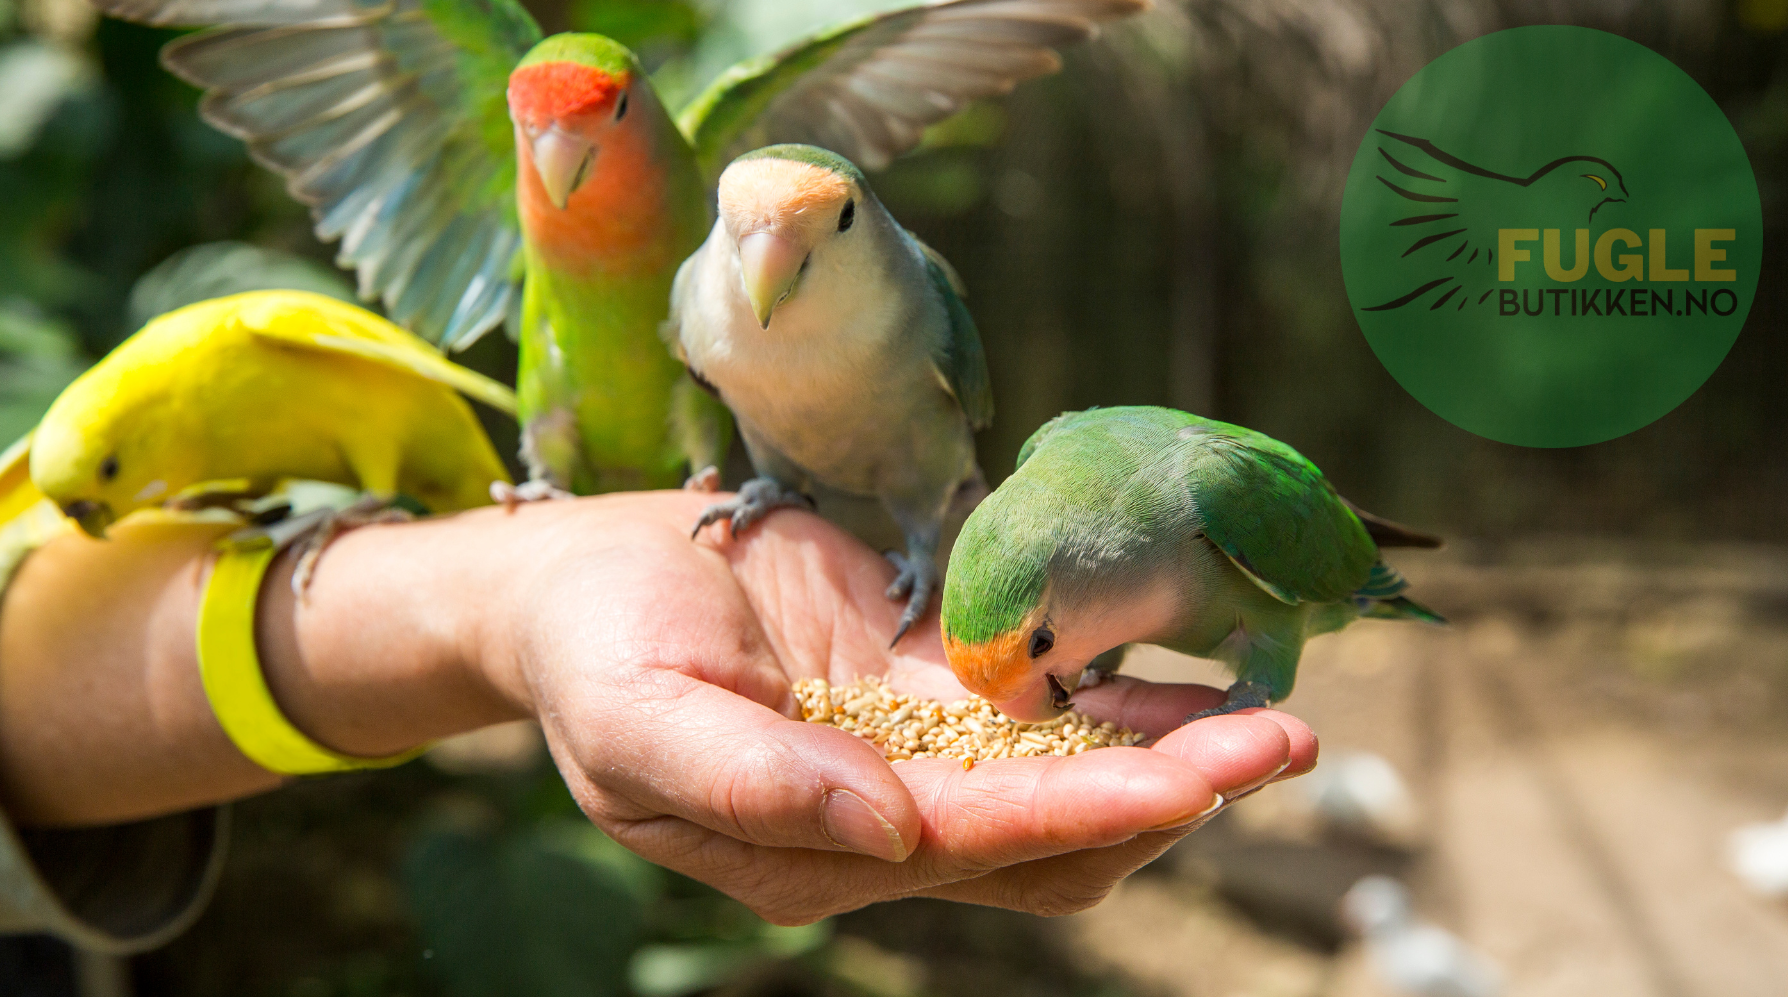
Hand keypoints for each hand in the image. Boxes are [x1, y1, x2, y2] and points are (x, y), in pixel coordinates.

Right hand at [472, 492, 1317, 923]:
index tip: (1189, 783)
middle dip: (1169, 790)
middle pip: (1053, 829)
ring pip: (1069, 776)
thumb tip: (891, 827)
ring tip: (1281, 721)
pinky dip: (1125, 696)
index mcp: (814, 849)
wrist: (576, 582)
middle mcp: (886, 816)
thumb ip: (753, 782)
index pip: (973, 842)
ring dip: (1173, 750)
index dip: (1081, 812)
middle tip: (1284, 742)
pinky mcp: (930, 681)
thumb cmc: (590, 649)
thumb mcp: (635, 718)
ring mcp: (916, 749)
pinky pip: (1046, 702)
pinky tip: (1198, 670)